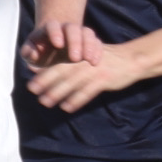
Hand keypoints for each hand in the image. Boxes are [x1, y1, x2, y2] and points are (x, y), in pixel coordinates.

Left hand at [20, 20, 102, 69]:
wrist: (53, 47)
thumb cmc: (39, 52)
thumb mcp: (31, 53)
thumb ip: (28, 52)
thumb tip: (32, 54)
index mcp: (50, 28)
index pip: (53, 26)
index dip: (55, 33)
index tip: (58, 45)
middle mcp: (66, 28)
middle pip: (73, 29)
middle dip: (75, 42)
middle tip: (75, 59)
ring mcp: (80, 33)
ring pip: (87, 33)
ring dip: (89, 46)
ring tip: (90, 61)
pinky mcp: (90, 41)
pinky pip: (96, 42)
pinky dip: (97, 51)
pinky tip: (95, 62)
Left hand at [25, 40, 140, 112]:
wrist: (130, 59)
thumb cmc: (102, 59)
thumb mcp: (82, 55)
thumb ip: (60, 61)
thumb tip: (35, 69)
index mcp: (78, 53)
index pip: (58, 62)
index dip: (43, 72)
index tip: (31, 82)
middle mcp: (84, 60)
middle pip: (62, 71)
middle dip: (46, 81)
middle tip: (33, 91)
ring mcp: (94, 70)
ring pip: (72, 82)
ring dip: (58, 93)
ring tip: (45, 102)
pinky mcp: (104, 79)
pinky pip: (87, 92)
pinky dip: (76, 100)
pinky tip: (66, 107)